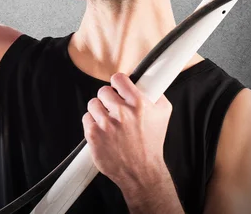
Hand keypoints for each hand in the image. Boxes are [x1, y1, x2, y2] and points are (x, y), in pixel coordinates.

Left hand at [82, 72, 172, 190]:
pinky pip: (86, 118)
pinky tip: (103, 131)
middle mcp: (121, 113)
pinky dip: (92, 123)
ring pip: (93, 104)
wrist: (142, 172)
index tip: (118, 88)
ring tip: (109, 121)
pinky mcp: (93, 135)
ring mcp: (106, 124)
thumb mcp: (163, 113)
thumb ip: (155, 92)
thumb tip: (148, 79)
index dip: (118, 83)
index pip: (118, 79)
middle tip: (115, 109)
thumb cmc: (152, 143)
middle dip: (108, 99)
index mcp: (138, 104)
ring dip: (99, 110)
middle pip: (103, 91)